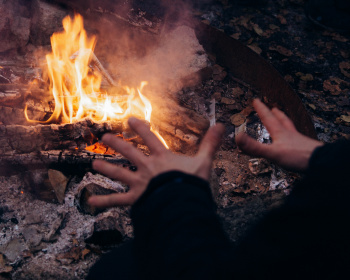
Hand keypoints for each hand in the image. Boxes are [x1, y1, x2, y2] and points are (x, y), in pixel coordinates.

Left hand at [88, 117, 224, 206]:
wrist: (184, 202)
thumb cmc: (193, 183)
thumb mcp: (203, 161)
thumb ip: (210, 144)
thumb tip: (221, 126)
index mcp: (162, 157)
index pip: (150, 138)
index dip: (140, 127)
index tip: (130, 119)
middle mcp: (147, 167)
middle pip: (129, 152)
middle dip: (116, 143)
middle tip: (104, 137)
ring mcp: (140, 182)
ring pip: (119, 173)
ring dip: (106, 167)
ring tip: (94, 164)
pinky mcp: (136, 198)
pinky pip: (118, 200)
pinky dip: (104, 201)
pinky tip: (90, 201)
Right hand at [236, 99, 322, 171]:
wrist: (320, 162)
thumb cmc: (297, 157)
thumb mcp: (272, 153)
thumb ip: (254, 147)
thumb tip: (237, 137)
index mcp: (280, 133)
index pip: (268, 118)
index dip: (261, 109)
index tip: (256, 100)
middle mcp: (289, 134)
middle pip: (281, 121)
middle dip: (275, 114)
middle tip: (273, 108)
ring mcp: (298, 140)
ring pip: (290, 128)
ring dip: (285, 122)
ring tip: (284, 119)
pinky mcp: (305, 148)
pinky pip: (296, 138)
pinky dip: (293, 135)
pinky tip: (294, 140)